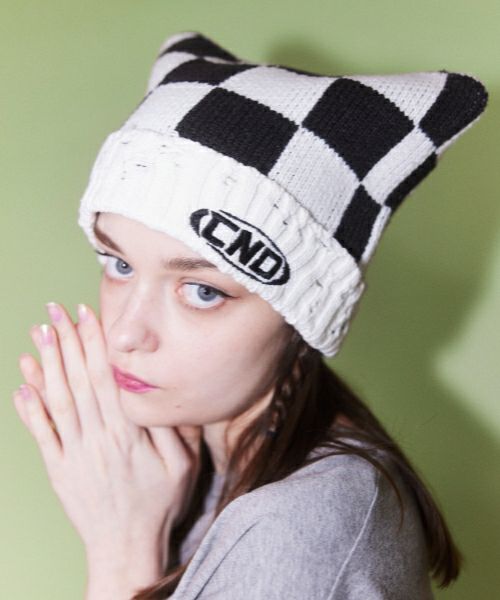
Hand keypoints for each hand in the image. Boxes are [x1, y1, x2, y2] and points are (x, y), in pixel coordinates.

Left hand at [13, 302, 201, 579]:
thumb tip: (158, 393)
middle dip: (68, 342)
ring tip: (39, 335)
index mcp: (128, 433)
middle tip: (56, 312)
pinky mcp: (58, 469)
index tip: (88, 316)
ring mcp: (75, 453)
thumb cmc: (160, 504)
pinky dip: (30, 407)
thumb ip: (173, 428)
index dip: (97, 345)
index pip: (108, 378)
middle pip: (80, 381)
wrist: (127, 547)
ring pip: (58, 400)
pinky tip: (22, 382)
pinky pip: (41, 433)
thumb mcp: (184, 466)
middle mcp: (98, 438)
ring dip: (48, 365)